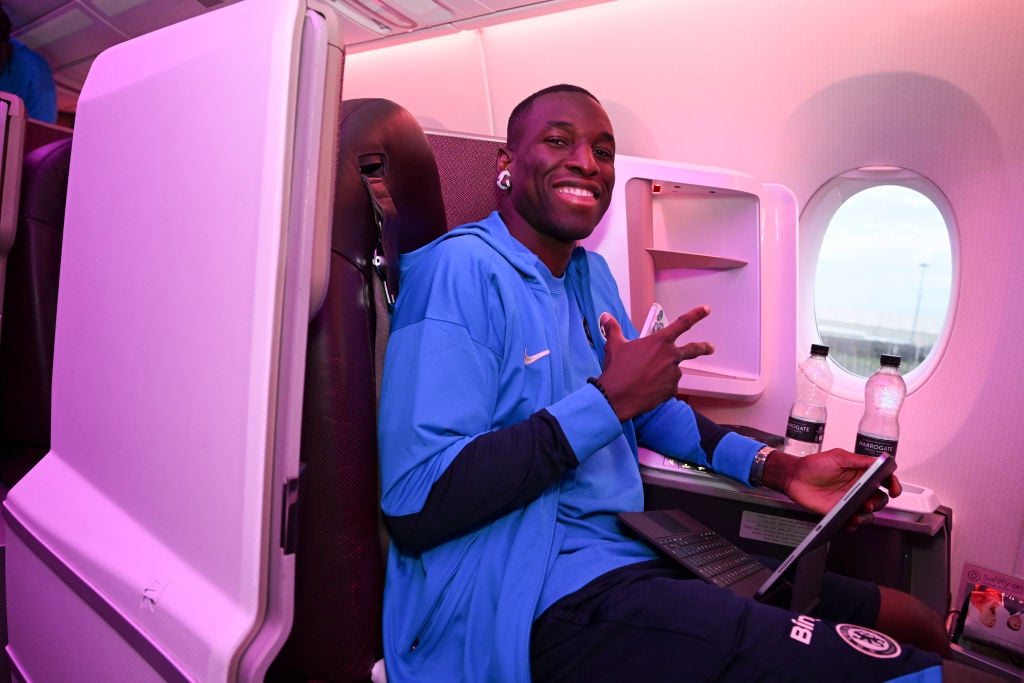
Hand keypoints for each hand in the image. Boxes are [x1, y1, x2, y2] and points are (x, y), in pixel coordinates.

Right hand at [596, 306, 714, 420]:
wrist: (617, 396)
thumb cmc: (617, 369)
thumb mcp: (614, 346)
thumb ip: (613, 330)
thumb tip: (605, 318)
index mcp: (660, 341)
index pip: (682, 323)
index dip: (696, 315)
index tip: (706, 309)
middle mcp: (671, 356)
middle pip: (693, 349)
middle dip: (704, 348)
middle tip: (711, 348)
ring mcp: (673, 374)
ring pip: (673, 371)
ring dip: (664, 374)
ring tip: (645, 380)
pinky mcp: (671, 390)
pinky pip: (668, 387)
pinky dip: (660, 388)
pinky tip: (647, 390)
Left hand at [763, 448, 900, 529]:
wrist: (795, 477)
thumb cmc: (814, 464)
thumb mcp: (838, 457)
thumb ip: (859, 460)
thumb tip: (879, 460)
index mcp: (861, 473)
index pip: (884, 479)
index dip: (893, 484)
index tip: (894, 489)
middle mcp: (858, 488)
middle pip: (879, 499)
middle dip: (878, 503)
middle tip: (867, 503)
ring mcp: (850, 501)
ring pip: (868, 513)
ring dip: (867, 516)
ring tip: (857, 515)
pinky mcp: (840, 512)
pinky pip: (853, 522)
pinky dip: (854, 525)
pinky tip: (849, 522)